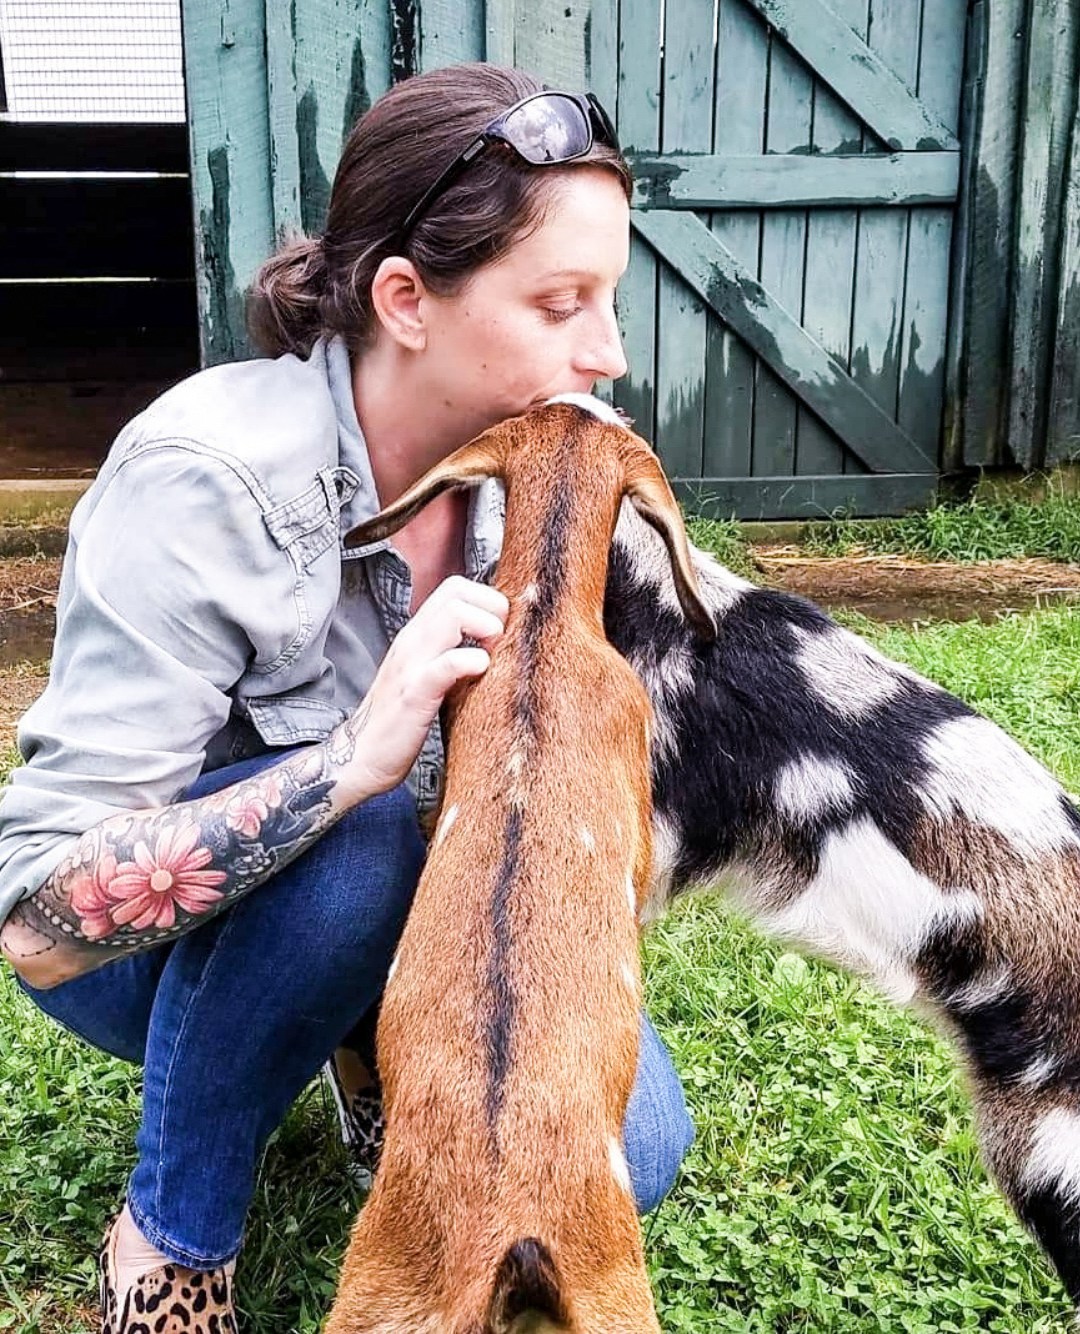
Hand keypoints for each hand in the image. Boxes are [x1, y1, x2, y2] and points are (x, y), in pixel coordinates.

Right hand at [333, 575, 508, 799]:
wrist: (360, 757)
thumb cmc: (401, 720)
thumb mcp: (426, 675)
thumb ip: (449, 652)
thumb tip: (491, 642)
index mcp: (417, 634)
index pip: (456, 587)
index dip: (486, 601)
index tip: (497, 633)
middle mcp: (412, 641)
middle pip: (457, 591)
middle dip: (491, 609)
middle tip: (498, 644)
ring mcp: (411, 664)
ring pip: (453, 615)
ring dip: (485, 629)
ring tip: (489, 658)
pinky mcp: (415, 694)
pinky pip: (448, 663)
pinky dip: (473, 663)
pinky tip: (479, 675)